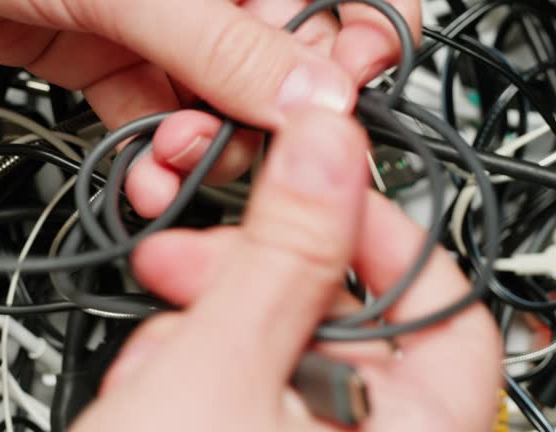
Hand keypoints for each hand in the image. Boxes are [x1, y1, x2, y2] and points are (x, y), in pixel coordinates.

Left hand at [0, 0, 419, 214]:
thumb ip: (225, 45)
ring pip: (218, 105)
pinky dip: (156, 156)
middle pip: (280, 68)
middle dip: (258, 122)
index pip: (339, 0)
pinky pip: (159, 119)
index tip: (331, 112)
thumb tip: (315, 96)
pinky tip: (144, 173)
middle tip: (225, 144)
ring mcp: (164, 26)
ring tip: (170, 160)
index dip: (350, 57)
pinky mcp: (117, 59)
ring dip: (203, 150)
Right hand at [72, 110, 501, 431]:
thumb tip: (328, 145)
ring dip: (203, 330)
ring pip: (274, 345)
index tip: (299, 191)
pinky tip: (144, 391)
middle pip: (340, 321)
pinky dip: (189, 366)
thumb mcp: (218, 368)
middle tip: (185, 264)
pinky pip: (236, 379)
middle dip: (252, 281)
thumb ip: (282, 250)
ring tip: (151, 363)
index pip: (438, 306)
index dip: (371, 233)